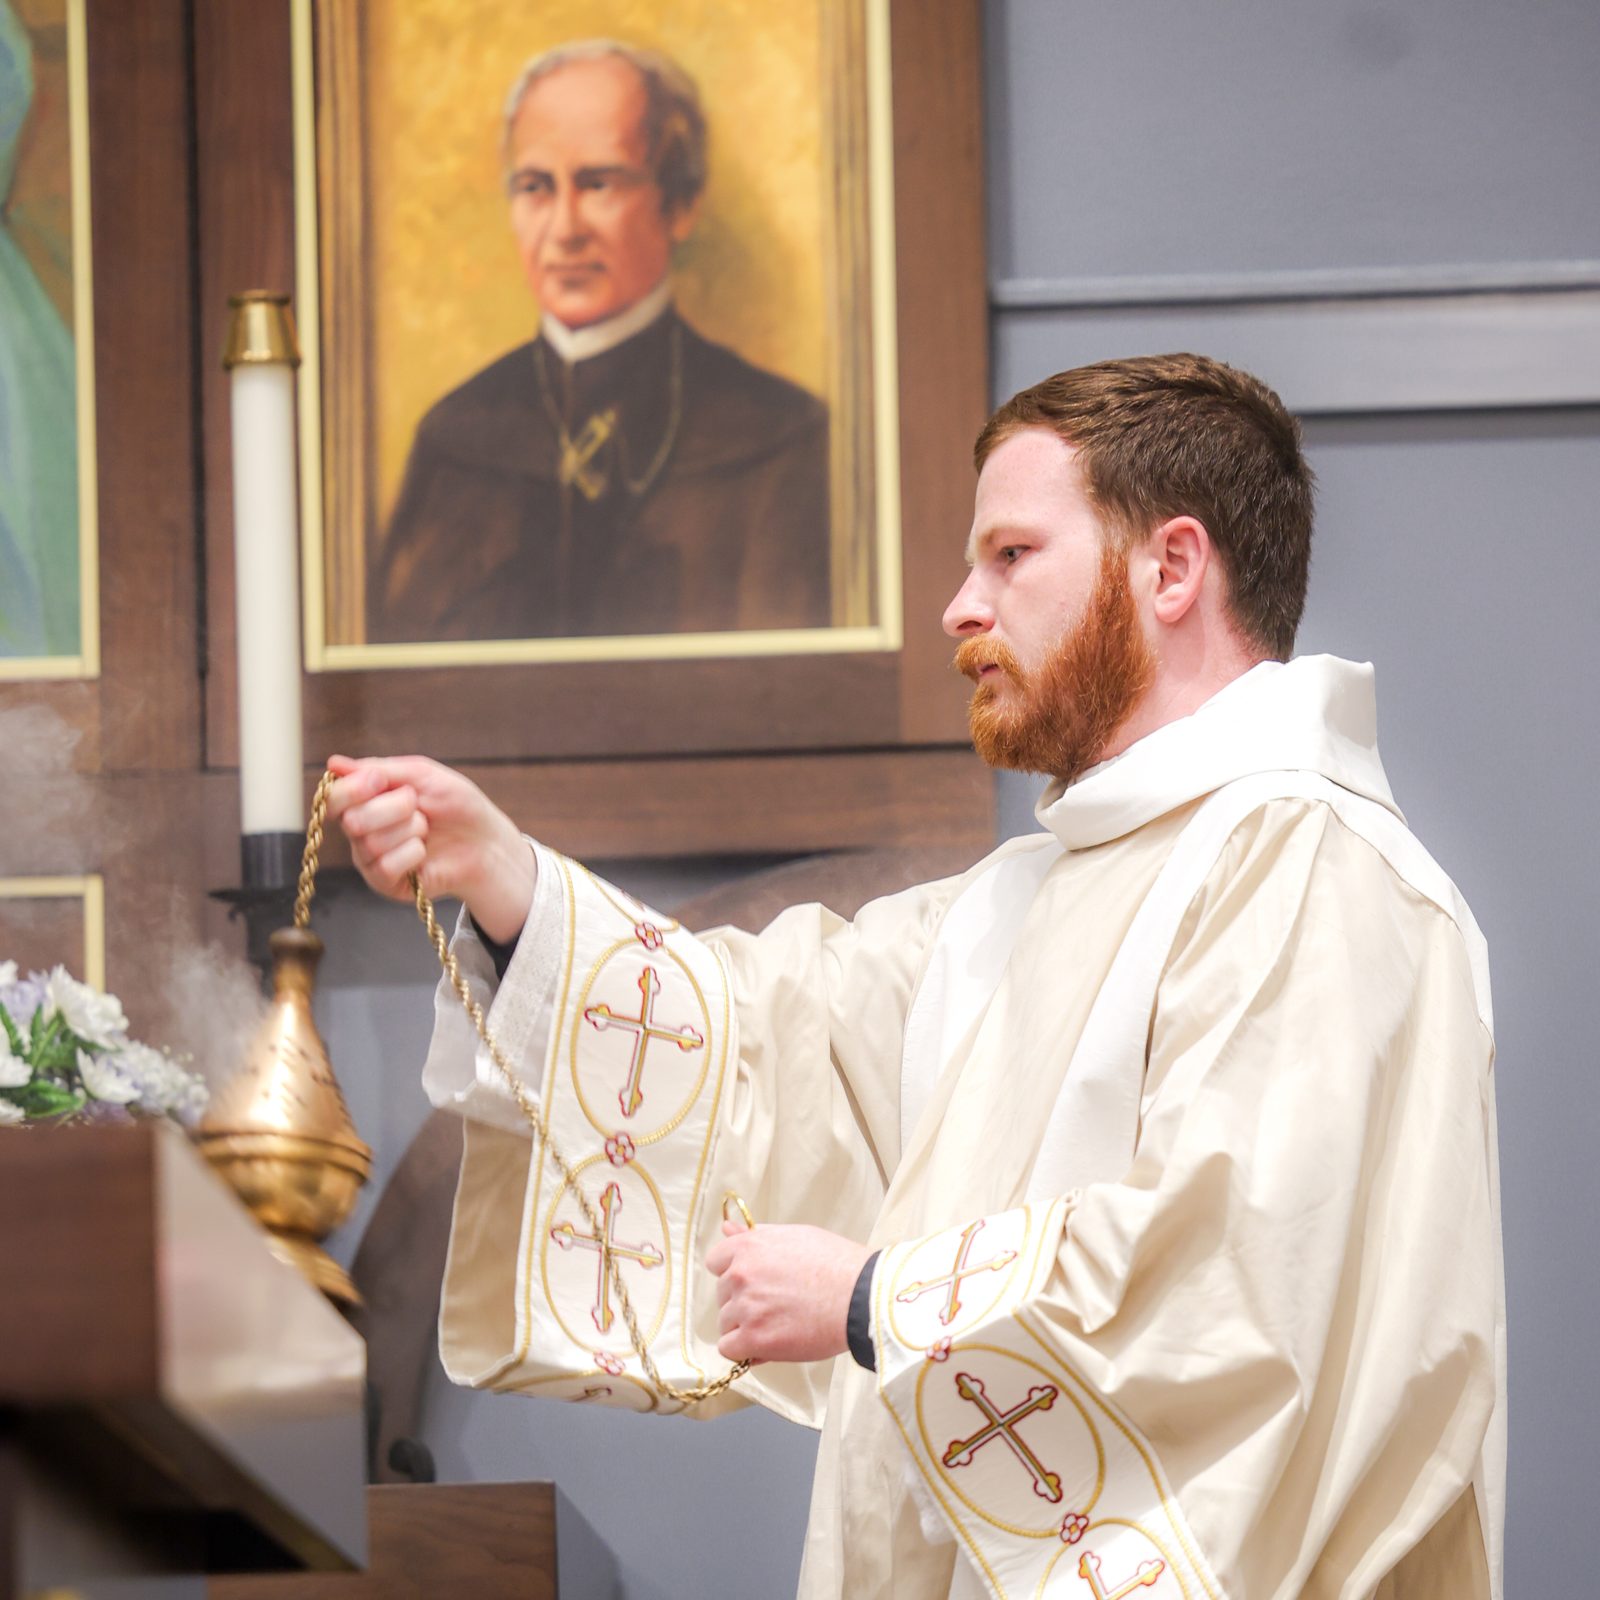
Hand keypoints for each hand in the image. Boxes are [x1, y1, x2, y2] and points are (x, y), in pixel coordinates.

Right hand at [323, 753, 536, 942]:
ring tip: (426, 830)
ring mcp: (371, 860)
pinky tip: (424, 853)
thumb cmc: (457, 806)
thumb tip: (334, 763)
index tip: (380, 781)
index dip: (352, 789)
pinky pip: (384, 867)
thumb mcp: (423, 775)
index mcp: (366, 802)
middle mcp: (362, 832)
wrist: (486, 842)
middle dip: (393, 808)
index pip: (334, 798)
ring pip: (371, 844)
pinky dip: (412, 854)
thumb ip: (380, 769)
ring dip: (410, 830)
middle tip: (418, 806)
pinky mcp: (386, 883)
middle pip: (352, 821)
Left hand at [705, 1222, 871, 1364]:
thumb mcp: (794, 1236)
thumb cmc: (835, 1264)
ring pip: (726, 1323)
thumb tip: (728, 1228)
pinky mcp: (755, 1338)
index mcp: (749, 1247)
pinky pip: (730, 1349)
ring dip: (746, 1327)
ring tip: (778, 1325)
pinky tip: (769, 1345)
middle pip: (723, 1295)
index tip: (753, 1282)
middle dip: (742, 1302)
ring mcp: (746, 1307)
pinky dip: (746, 1350)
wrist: (860, 1296)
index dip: (734, 1274)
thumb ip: (756, 1236)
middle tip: (775, 1305)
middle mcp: (741, 1275)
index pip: (716, 1262)